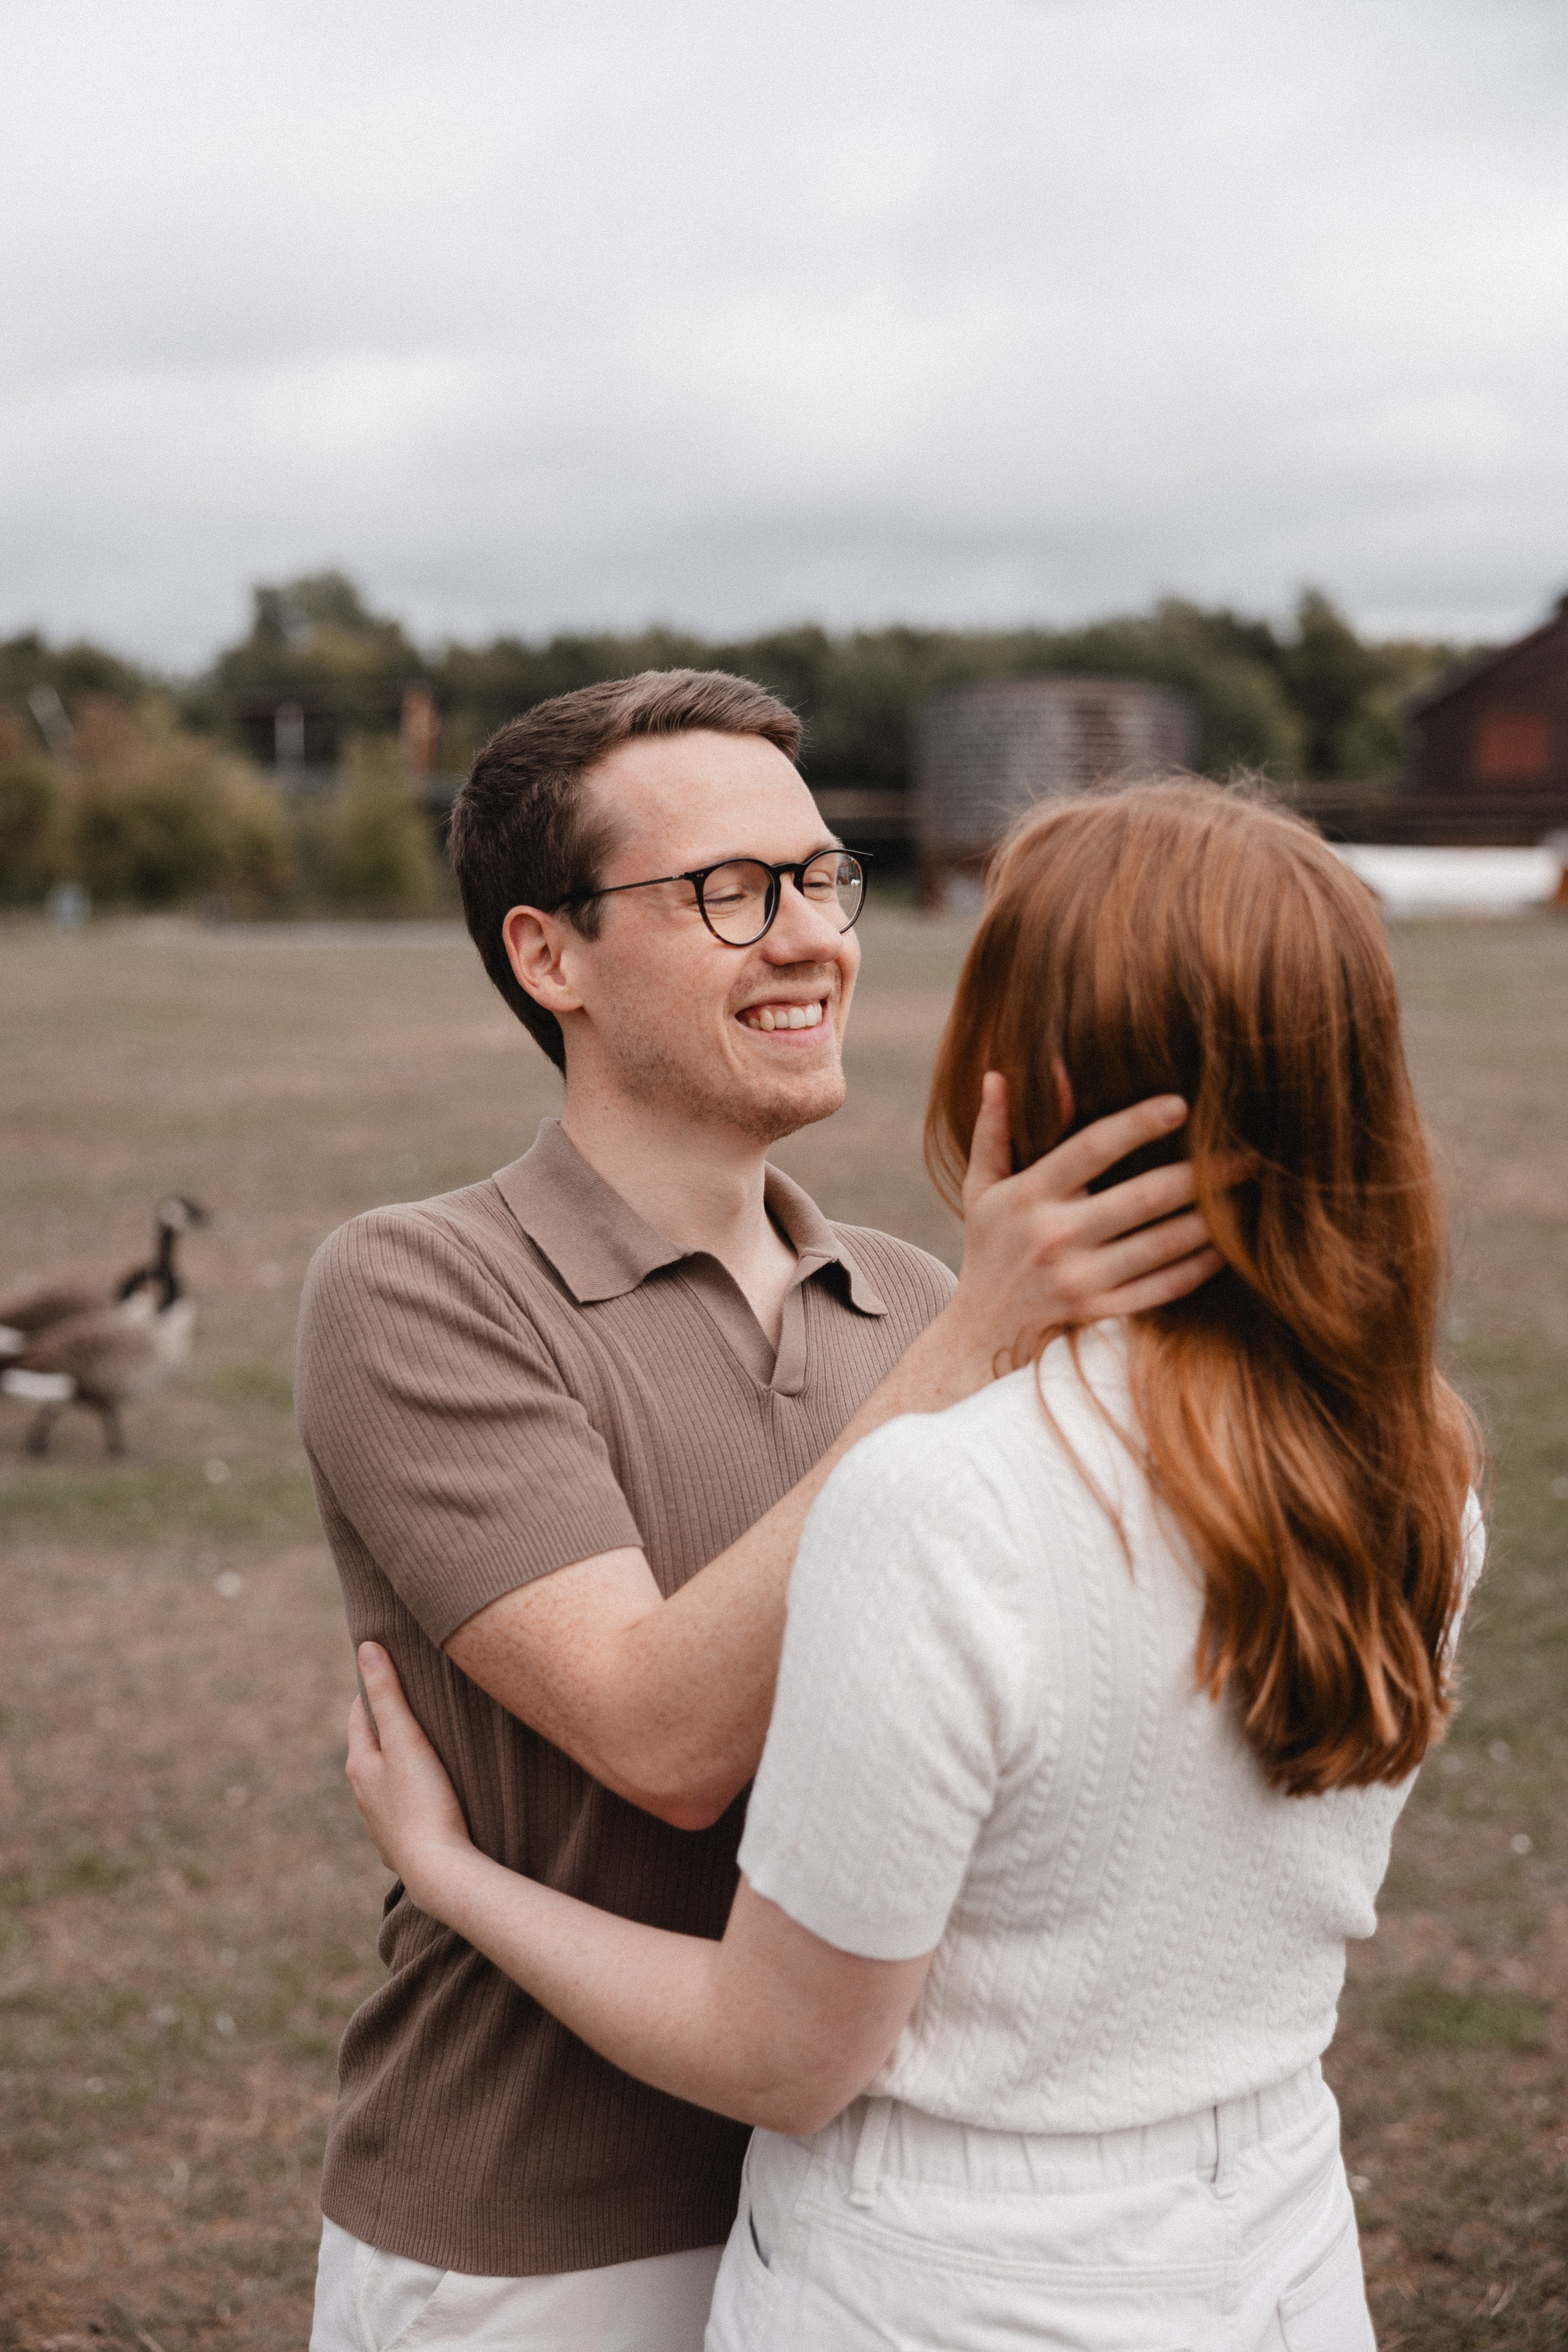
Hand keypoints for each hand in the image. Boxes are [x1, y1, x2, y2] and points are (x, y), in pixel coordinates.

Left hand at [346, 1644, 475, 1908]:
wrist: (438, 1870)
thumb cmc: (423, 1801)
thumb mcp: (406, 1739)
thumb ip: (388, 1694)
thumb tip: (366, 1647)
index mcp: (360, 1765)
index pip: (359, 1715)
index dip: (372, 1690)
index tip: (388, 1669)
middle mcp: (363, 1795)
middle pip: (371, 1748)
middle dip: (386, 1725)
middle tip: (412, 1701)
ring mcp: (381, 1824)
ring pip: (386, 1782)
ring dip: (399, 1763)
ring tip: (424, 1747)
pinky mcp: (401, 1846)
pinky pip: (402, 1811)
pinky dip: (410, 1796)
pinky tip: (428, 1799)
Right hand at [944, 1075, 1224, 1372]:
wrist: (980, 1334)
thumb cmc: (988, 1247)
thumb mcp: (981, 1186)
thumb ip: (995, 1130)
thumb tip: (999, 1075)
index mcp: (1029, 1195)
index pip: (1090, 1147)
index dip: (1137, 1123)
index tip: (1181, 1104)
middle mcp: (1054, 1237)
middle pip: (1143, 1197)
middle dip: (1201, 1174)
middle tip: (1246, 1154)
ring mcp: (1080, 1280)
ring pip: (1162, 1244)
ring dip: (1212, 1219)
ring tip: (1248, 1195)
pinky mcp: (1100, 1313)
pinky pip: (1163, 1288)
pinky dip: (1199, 1267)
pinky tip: (1227, 1246)